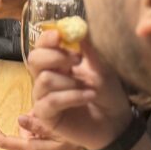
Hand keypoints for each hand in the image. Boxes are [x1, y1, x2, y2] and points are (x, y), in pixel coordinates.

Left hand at [0, 116, 87, 149]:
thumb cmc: (72, 149)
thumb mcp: (60, 133)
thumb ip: (39, 126)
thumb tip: (19, 118)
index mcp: (30, 149)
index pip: (5, 142)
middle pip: (22, 131)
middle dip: (32, 122)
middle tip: (47, 114)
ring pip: (29, 136)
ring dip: (38, 128)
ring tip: (54, 126)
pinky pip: (34, 143)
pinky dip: (40, 136)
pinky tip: (53, 135)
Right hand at [28, 29, 132, 149]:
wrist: (116, 123)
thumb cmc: (108, 94)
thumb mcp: (102, 67)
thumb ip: (88, 48)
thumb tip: (79, 26)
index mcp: (58, 63)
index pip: (42, 46)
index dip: (48, 38)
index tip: (60, 36)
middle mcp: (46, 78)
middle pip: (34, 59)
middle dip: (55, 57)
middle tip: (77, 59)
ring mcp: (44, 97)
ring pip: (44, 80)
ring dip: (70, 81)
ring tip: (90, 87)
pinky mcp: (46, 116)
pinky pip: (50, 101)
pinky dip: (71, 96)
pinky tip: (88, 96)